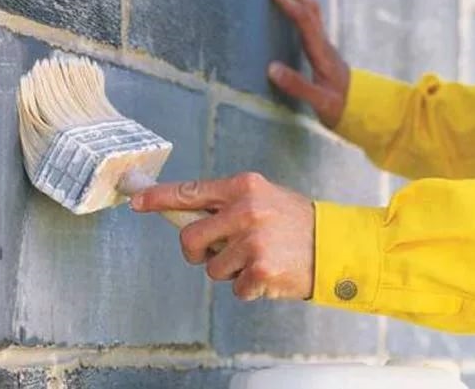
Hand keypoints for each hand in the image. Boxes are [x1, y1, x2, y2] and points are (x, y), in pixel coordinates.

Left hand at [131, 172, 314, 300]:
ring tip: (258, 258)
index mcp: (243, 186)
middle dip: (194, 252)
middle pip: (189, 237)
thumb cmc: (294, 222)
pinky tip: (269, 273)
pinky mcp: (260, 269)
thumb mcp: (262, 198)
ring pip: (211, 269)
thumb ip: (226, 204)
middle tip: (212, 253)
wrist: (337, 246)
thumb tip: (183, 213)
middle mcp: (245, 210)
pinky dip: (249, 287)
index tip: (136, 201)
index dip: (158, 198)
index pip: (190, 191)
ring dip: (229, 270)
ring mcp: (252, 240)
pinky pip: (234, 288)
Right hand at [269, 0, 349, 128]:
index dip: (288, 2)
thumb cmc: (341, 107)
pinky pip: (312, 22)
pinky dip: (303, 6)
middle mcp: (325, 45)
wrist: (363, 109)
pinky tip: (299, 5)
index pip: (304, 21)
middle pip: (311, 9)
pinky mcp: (323, 51)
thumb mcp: (320, 102)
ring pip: (314, 12)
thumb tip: (271, 68)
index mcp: (321, 54)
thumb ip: (297, 86)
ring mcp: (325, 47)